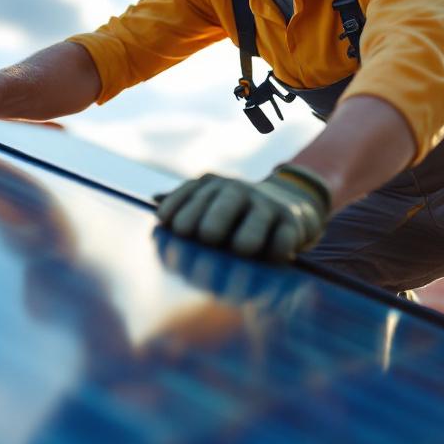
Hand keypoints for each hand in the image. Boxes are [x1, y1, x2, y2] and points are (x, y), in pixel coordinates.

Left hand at [153, 165, 331, 260]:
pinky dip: (276, 249)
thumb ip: (182, 202)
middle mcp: (237, 191)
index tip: (169, 226)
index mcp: (211, 186)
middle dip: (213, 222)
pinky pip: (282, 238)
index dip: (178, 210)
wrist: (287, 203)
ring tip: (241, 249)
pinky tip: (270, 258)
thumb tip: (153, 200)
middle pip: (222, 205)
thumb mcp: (208, 199)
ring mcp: (265, 206)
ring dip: (247, 237)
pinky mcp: (290, 223)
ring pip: (255, 222)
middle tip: (206, 237)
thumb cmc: (234, 210)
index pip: (190, 195)